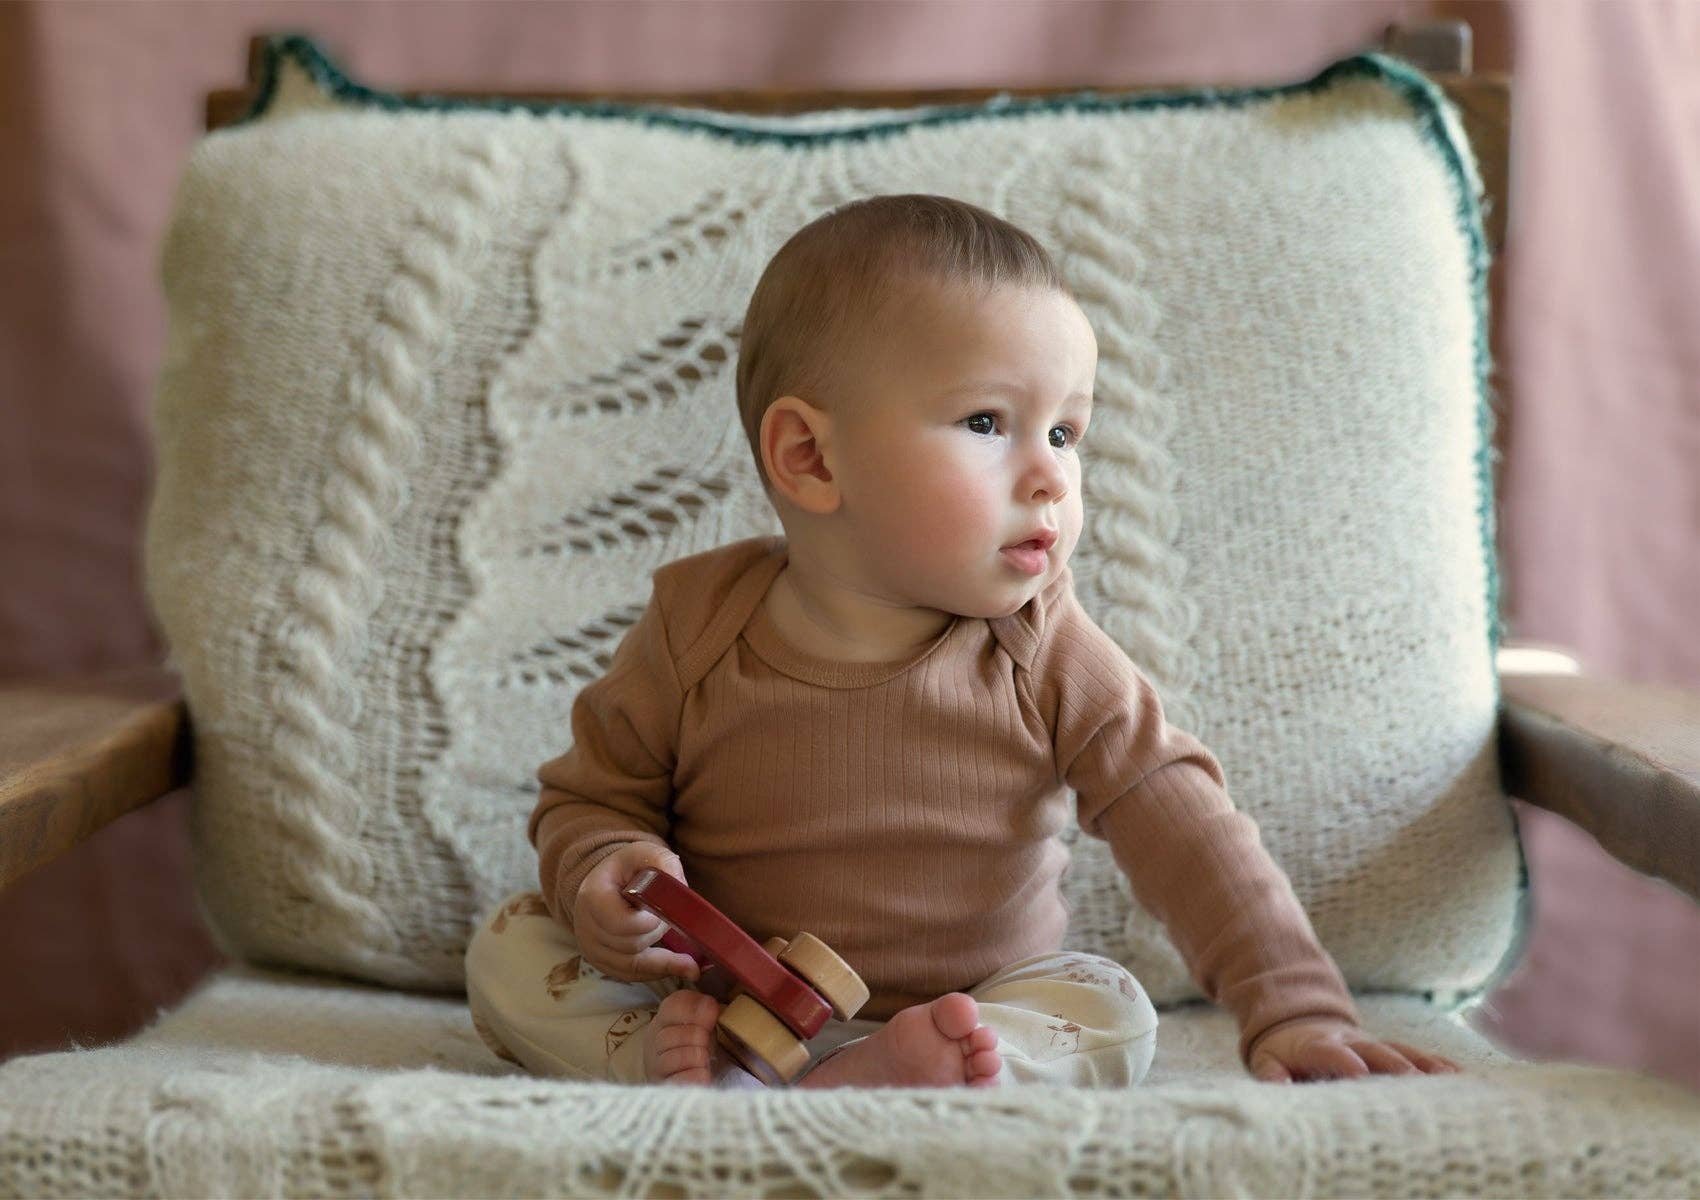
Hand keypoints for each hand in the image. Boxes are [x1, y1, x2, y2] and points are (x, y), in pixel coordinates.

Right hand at [572, 843, 702, 983]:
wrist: (608, 881)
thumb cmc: (629, 867)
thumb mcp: (646, 853)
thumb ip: (665, 865)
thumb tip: (682, 890)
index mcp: (592, 896)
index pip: (622, 924)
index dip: (649, 922)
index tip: (663, 911)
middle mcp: (586, 927)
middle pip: (630, 946)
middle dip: (657, 934)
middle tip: (671, 919)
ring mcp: (591, 948)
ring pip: (632, 967)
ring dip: (661, 959)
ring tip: (687, 956)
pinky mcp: (602, 963)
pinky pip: (630, 976)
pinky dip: (655, 972)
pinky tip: (678, 967)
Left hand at [1248, 1017, 1462, 1082]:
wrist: (1300, 1024)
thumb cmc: (1284, 1053)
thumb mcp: (1267, 1060)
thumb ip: (1271, 1074)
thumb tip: (1278, 1089)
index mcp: (1318, 1046)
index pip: (1332, 1053)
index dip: (1345, 1062)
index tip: (1359, 1074)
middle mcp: (1352, 1042)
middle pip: (1376, 1051)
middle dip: (1395, 1065)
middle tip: (1415, 1081)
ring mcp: (1375, 1044)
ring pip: (1403, 1051)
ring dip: (1424, 1066)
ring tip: (1450, 1081)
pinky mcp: (1392, 1050)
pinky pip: (1418, 1055)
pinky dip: (1438, 1066)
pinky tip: (1461, 1078)